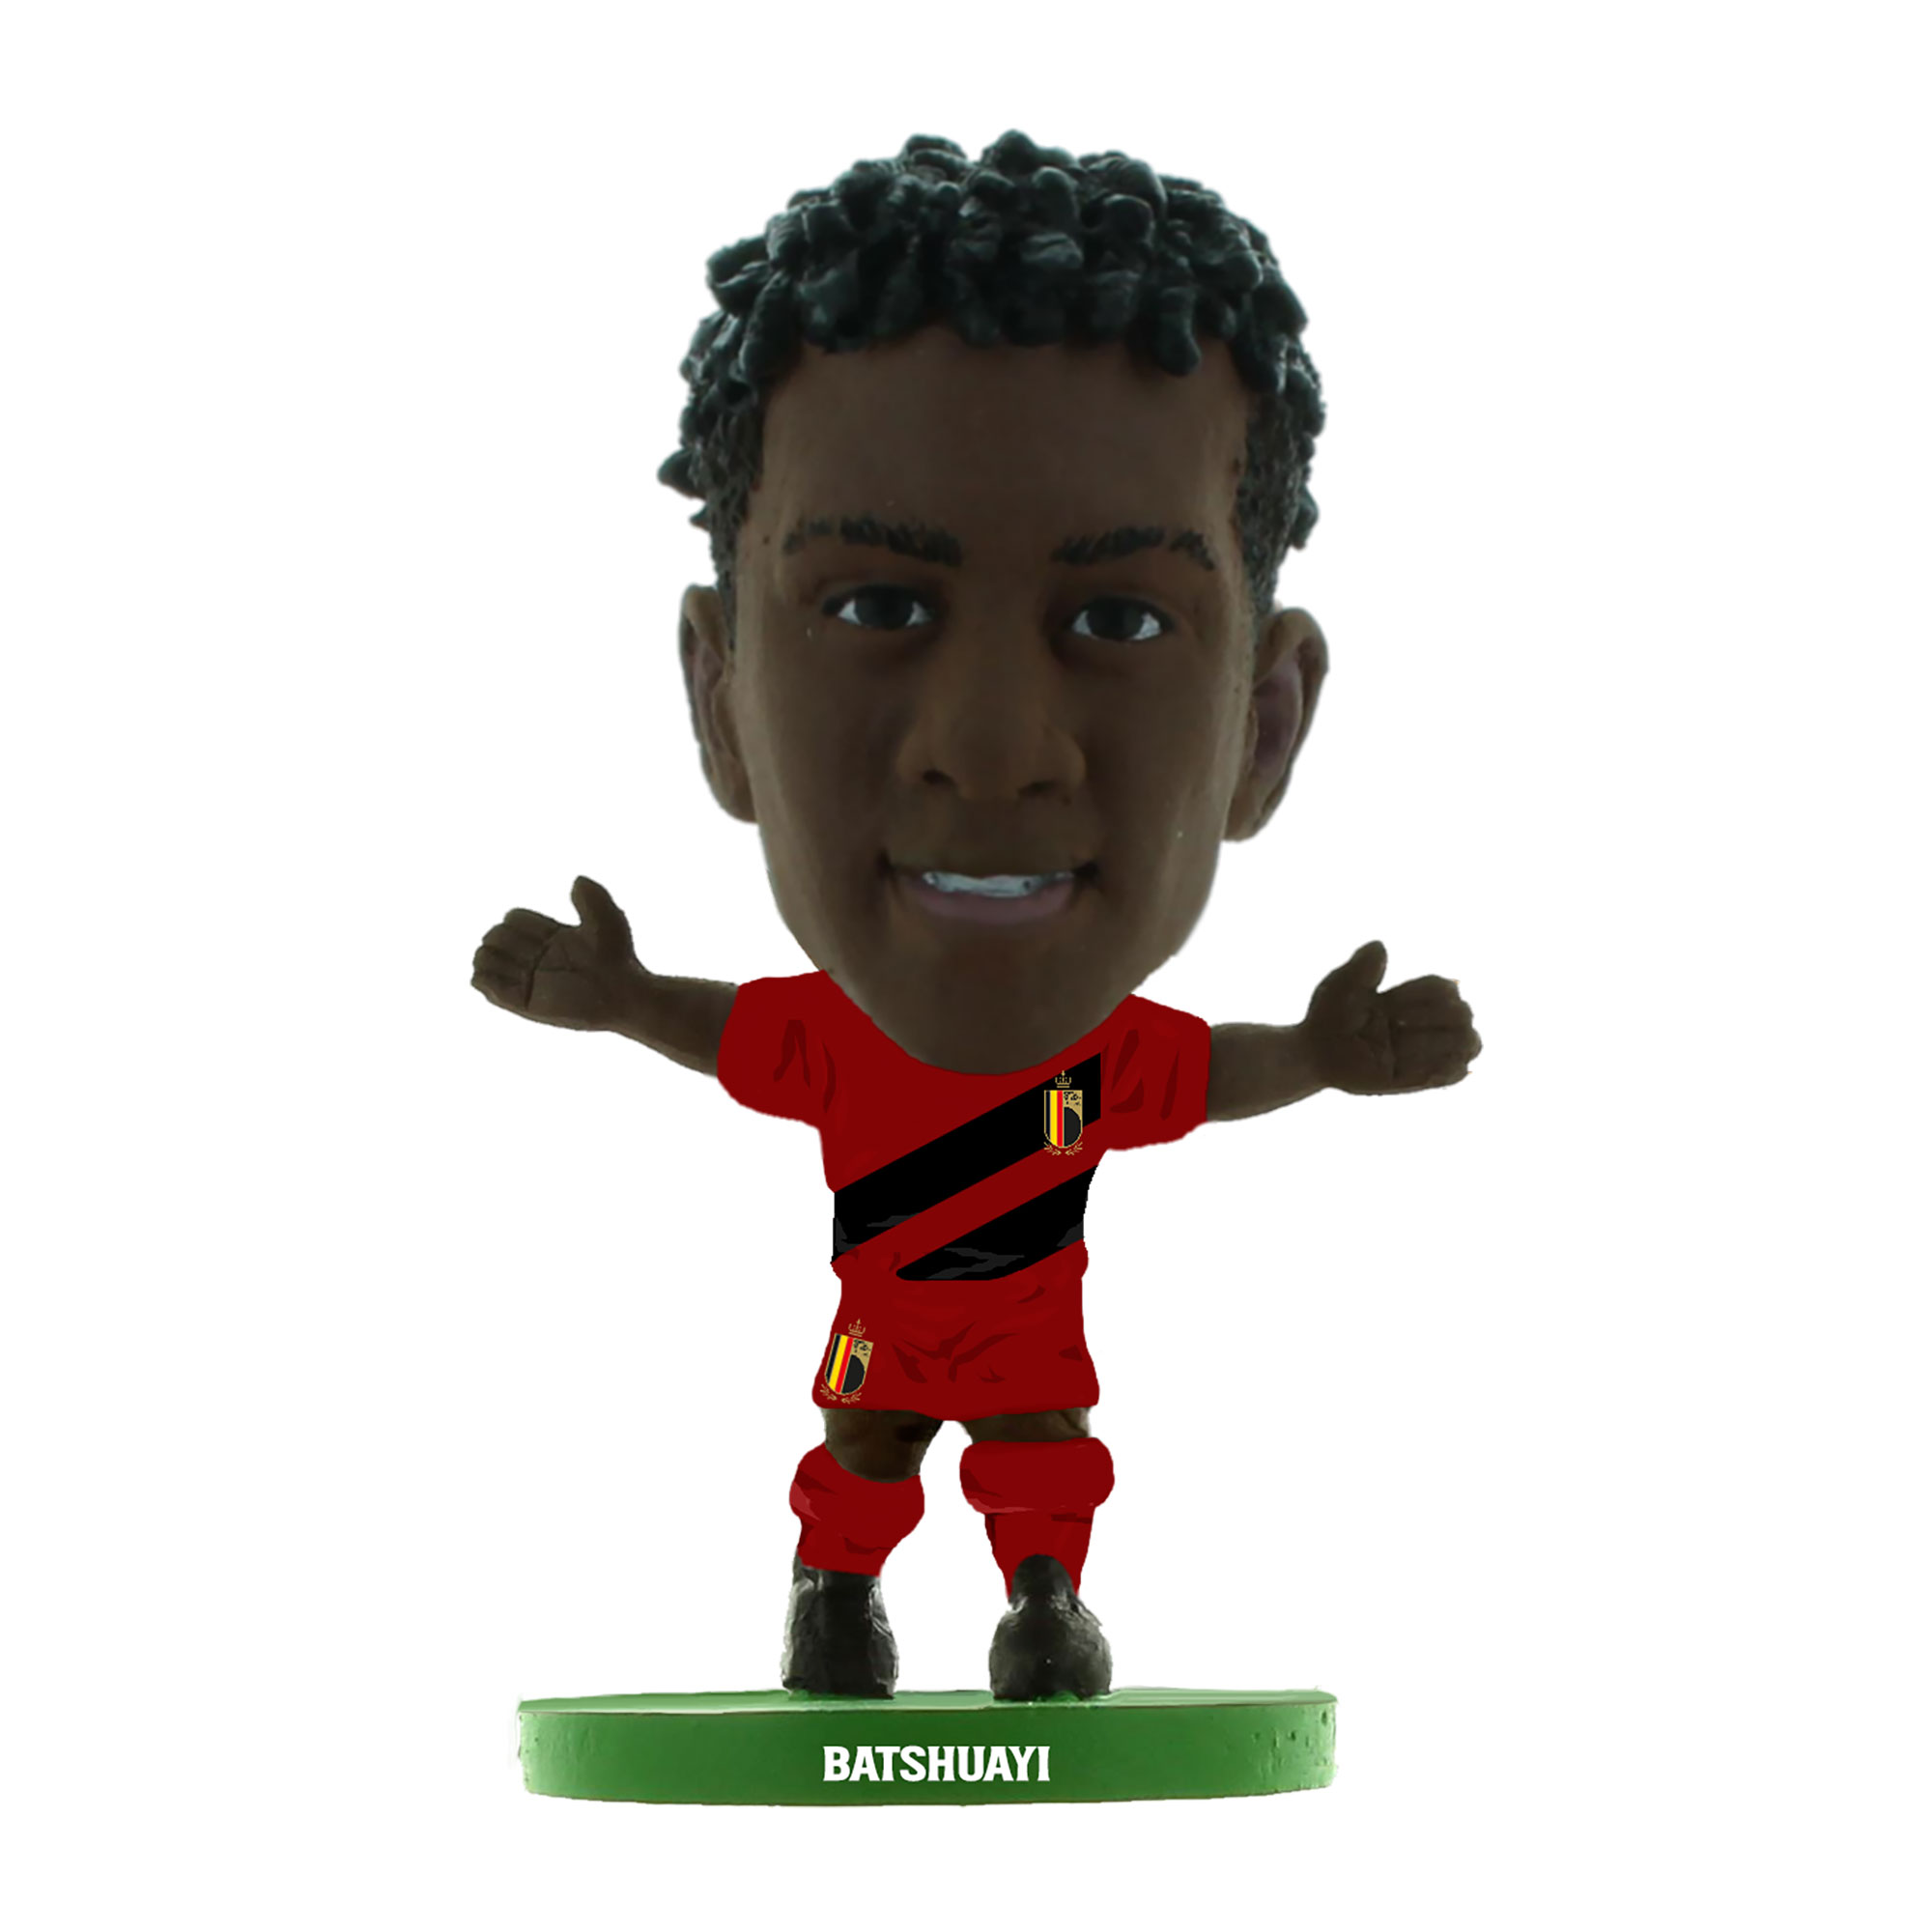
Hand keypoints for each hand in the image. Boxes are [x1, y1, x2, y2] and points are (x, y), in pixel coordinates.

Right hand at [471, 875, 647, 1031]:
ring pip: (485, 959)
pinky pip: (486, 986)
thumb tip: (576, 879)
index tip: (544, 935)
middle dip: (500, 938)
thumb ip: (592, 898)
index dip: (518, 920)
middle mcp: (536, 956)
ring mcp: (527, 979)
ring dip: (488, 957)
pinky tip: (506, 978)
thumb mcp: (608, 921)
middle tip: (530, 954)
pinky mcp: (522, 1002)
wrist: (622, 996)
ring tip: (517, 967)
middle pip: (496, 936)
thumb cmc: (618, 960)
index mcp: (550, 935)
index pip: (514, 917)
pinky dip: (483, 978)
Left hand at [1302, 941, 1481, 1095]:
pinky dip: (1452, 1070)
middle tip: (1400, 1022)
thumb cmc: (1326, 1016)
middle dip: (1443, 1016)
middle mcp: (1418, 1024)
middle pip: (1462, 1015)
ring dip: (1449, 1042)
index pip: (1442, 988)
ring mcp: (1419, 1052)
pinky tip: (1439, 1066)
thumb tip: (1380, 946)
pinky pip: (1451, 1076)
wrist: (1313, 1052)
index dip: (1428, 993)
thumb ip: (1362, 967)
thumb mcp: (1342, 985)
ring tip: (1420, 1043)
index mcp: (1406, 999)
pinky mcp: (1413, 1079)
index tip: (1392, 1004)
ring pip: (1465, 1043)